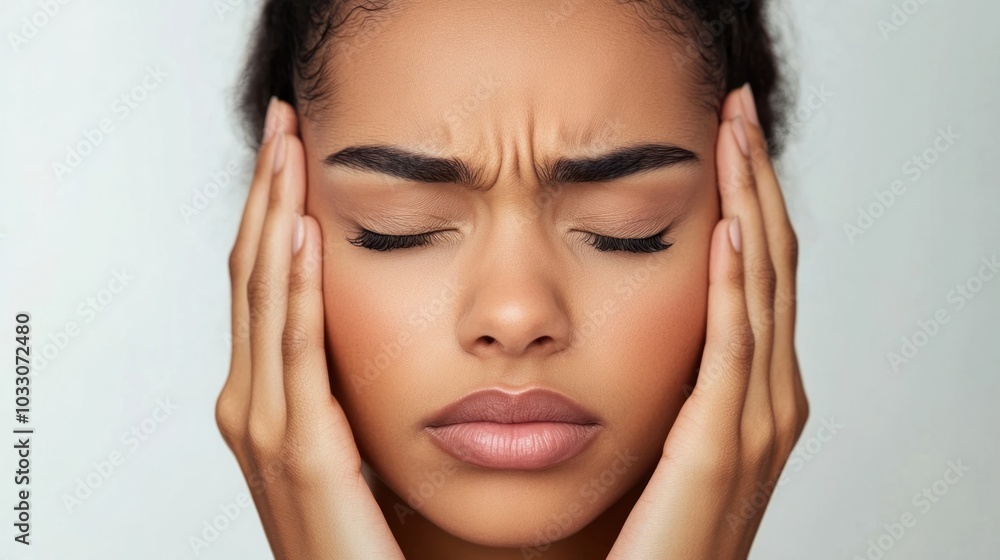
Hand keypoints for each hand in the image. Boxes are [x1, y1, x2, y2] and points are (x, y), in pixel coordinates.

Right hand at [214, 98, 404, 559]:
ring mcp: (265, 426)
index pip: (260, 280)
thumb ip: (344, 383)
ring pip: (263, 297)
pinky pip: (295, 352)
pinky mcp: (300, 451)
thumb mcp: (348, 436)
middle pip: (251, 273)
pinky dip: (294, 289)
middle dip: (266, 192)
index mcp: (262, 395)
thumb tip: (377, 325)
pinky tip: (302, 235)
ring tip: (288, 147)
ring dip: (274, 216)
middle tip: (282, 121)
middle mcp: (249, 403)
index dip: (270, 208)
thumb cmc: (360, 529)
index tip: (291, 147)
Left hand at [606, 85, 808, 559]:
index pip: (757, 272)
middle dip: (757, 182)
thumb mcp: (665, 431)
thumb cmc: (651, 528)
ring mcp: (754, 424)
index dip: (749, 198)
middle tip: (738, 108)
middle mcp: (767, 399)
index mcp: (752, 391)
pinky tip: (726, 233)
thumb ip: (670, 377)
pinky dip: (735, 289)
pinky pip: (733, 352)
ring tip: (735, 137)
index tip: (727, 134)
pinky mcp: (721, 450)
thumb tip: (637, 317)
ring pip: (761, 292)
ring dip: (751, 209)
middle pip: (769, 266)